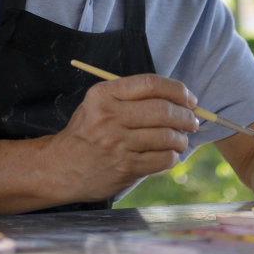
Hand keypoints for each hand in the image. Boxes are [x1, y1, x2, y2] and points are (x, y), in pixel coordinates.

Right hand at [39, 75, 200, 203]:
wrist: (60, 169)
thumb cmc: (86, 133)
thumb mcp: (97, 104)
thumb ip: (129, 97)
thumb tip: (175, 97)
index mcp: (103, 95)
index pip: (150, 84)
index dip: (177, 89)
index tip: (189, 98)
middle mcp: (109, 117)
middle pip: (163, 110)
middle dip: (187, 115)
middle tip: (193, 120)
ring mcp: (117, 144)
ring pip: (167, 136)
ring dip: (182, 138)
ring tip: (182, 139)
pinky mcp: (125, 168)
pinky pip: (162, 159)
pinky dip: (173, 156)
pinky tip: (170, 154)